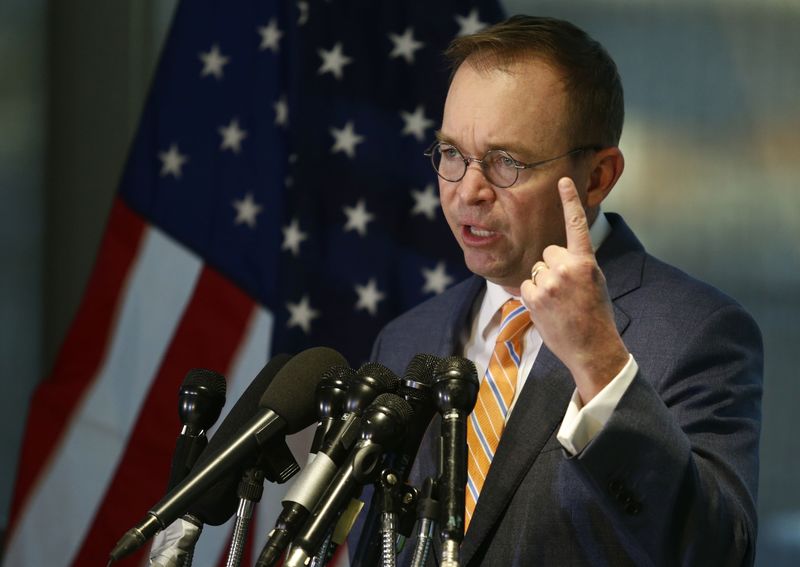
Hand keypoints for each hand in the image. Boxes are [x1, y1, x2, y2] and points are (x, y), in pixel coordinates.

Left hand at [520, 177, 628, 403]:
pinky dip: (534, 297)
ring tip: (559, 303)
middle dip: (553, 267)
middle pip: (548, 252)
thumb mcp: (595, 283)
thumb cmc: (595, 315)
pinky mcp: (535, 296)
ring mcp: (550, 282)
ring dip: (543, 284)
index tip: (563, 179)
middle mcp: (567, 267)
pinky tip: (548, 310)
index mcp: (586, 261)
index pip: (576, 225)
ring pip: (537, 270)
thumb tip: (556, 258)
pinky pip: (527, 286)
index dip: (569, 200)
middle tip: (566, 291)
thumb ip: (577, 265)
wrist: (593, 347)